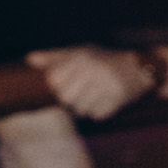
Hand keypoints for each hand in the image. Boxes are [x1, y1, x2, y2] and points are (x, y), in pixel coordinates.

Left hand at [30, 44, 160, 124]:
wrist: (138, 67)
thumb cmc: (103, 59)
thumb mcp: (80, 52)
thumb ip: (54, 56)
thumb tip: (29, 60)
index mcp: (82, 57)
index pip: (54, 81)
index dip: (56, 86)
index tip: (63, 84)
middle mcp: (94, 70)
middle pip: (67, 98)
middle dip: (70, 99)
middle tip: (80, 93)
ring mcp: (107, 84)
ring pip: (81, 109)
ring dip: (85, 107)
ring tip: (93, 96)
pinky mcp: (118, 98)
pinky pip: (97, 115)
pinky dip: (98, 112)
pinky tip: (104, 101)